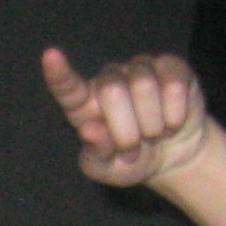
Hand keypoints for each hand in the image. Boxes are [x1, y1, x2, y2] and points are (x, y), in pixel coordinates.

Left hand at [42, 49, 208, 188]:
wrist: (173, 157)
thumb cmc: (131, 162)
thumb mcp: (108, 170)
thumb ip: (95, 154)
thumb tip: (89, 129)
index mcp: (84, 104)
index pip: (68, 87)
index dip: (60, 73)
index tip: (50, 56)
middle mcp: (109, 79)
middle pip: (112, 91)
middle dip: (127, 131)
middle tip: (133, 149)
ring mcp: (140, 68)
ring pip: (144, 86)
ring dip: (152, 126)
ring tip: (153, 135)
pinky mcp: (171, 66)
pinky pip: (173, 85)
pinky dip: (175, 115)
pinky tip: (172, 123)